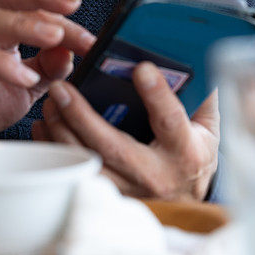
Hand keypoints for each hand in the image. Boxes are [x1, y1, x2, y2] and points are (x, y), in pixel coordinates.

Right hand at [0, 0, 95, 148]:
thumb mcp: (27, 85)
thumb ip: (50, 67)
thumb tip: (73, 51)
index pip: (31, 3)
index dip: (61, 12)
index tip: (91, 31)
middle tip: (72, 2)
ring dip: (25, 25)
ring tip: (55, 37)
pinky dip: (3, 64)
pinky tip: (26, 77)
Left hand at [32, 62, 219, 201]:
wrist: (189, 196)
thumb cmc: (195, 150)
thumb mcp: (209, 124)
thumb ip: (203, 94)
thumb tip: (196, 57)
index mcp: (186, 151)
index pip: (171, 120)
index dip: (157, 94)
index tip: (141, 68)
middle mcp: (156, 174)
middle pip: (114, 146)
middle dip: (83, 116)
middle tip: (62, 88)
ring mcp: (131, 190)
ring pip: (90, 163)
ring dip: (64, 133)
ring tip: (51, 103)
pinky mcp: (111, 196)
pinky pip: (78, 174)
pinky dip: (58, 150)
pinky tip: (45, 127)